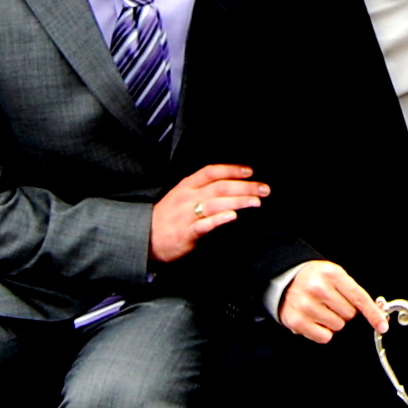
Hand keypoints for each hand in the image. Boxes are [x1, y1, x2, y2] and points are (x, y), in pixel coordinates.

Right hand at [150, 164, 268, 263]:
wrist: (144, 238)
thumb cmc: (167, 218)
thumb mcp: (182, 197)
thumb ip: (203, 191)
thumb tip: (231, 187)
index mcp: (187, 186)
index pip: (211, 172)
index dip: (231, 169)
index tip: (250, 172)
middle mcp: (187, 197)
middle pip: (220, 187)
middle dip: (245, 186)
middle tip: (264, 189)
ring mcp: (186, 215)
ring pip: (215, 203)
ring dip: (238, 201)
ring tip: (256, 201)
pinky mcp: (186, 233)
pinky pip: (204, 224)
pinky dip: (219, 219)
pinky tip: (233, 216)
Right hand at [279, 260, 387, 343]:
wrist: (284, 280)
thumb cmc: (314, 279)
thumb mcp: (334, 276)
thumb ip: (354, 292)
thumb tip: (377, 313)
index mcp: (332, 274)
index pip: (359, 298)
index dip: (373, 314)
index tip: (382, 326)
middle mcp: (318, 288)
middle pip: (349, 315)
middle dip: (345, 312)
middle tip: (332, 303)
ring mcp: (306, 305)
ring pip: (338, 326)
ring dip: (333, 321)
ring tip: (321, 310)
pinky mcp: (297, 321)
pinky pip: (324, 337)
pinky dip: (323, 332)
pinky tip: (315, 320)